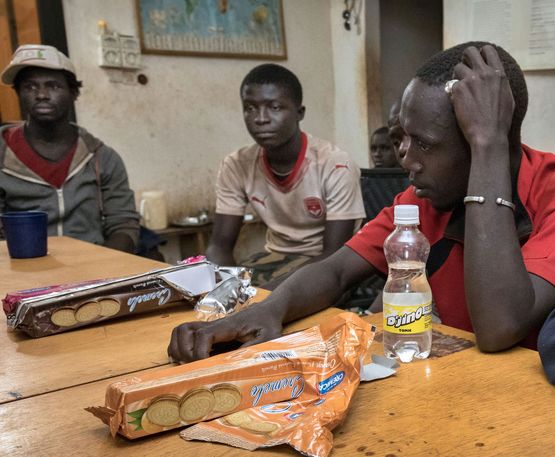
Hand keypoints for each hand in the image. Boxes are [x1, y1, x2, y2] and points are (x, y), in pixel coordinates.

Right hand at [167, 304, 282, 362]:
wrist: (266, 312)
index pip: (204, 335)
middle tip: (194, 367)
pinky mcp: (207, 332)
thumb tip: (235, 363)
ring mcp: (209, 327)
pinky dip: (178, 346)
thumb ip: (253, 349)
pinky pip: (184, 334)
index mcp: (228, 326)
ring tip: (187, 364)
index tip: (204, 366)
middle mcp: (214, 325)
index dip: (199, 352)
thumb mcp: (268, 338)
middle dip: (184, 352)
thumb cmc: (268, 324)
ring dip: (178, 348)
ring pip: (181, 331)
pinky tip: (186, 360)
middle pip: (185, 331)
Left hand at [451, 45, 514, 149]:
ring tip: (460, 89)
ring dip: (457, 76)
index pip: (489, 50)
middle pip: (470, 51)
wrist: (488, 134)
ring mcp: (470, 80)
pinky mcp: (458, 89)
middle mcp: (484, 73)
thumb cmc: (500, 120)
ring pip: (457, 67)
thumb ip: (499, 83)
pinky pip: (451, 85)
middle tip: (463, 69)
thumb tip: (495, 77)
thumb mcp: (507, 97)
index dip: (480, 53)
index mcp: (499, 73)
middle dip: (465, 58)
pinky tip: (457, 102)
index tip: (476, 60)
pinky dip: (453, 92)